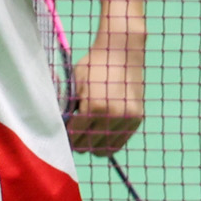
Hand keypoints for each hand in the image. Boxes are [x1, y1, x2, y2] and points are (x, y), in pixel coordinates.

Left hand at [69, 34, 144, 155]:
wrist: (123, 50)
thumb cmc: (94, 64)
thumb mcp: (76, 83)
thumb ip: (69, 107)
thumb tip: (63, 129)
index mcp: (94, 106)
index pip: (74, 135)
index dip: (66, 136)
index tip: (64, 133)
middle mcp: (112, 116)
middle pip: (88, 145)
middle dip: (78, 142)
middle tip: (74, 134)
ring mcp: (127, 118)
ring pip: (104, 149)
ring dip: (93, 145)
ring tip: (88, 134)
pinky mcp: (136, 119)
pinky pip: (119, 142)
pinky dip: (108, 142)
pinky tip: (101, 132)